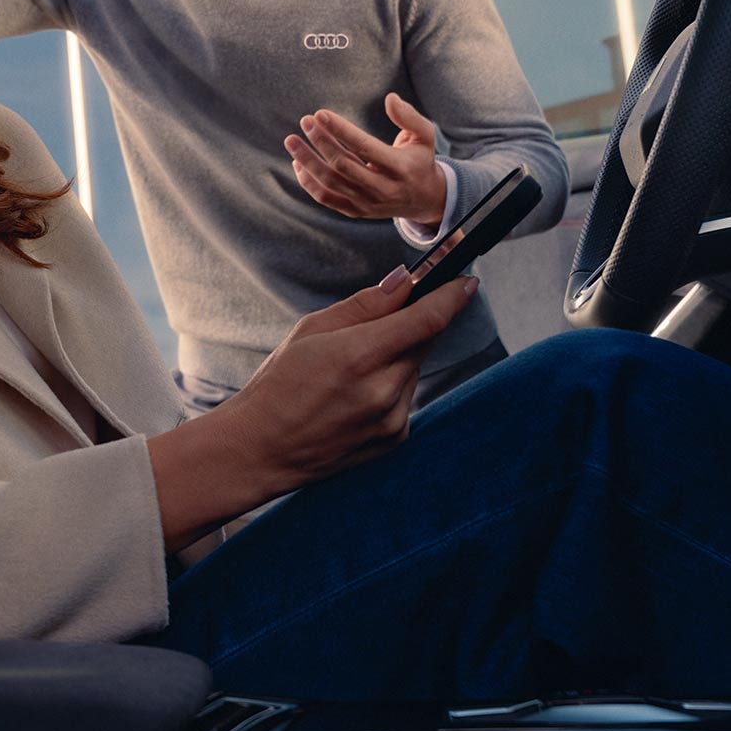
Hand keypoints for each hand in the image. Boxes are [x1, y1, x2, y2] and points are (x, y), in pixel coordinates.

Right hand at [145, 265, 479, 548]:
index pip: (427, 319)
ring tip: (349, 371)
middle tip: (373, 327)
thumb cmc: (278, 384)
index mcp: (360, 356)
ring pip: (413, 369)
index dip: (452, 296)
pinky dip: (389, 386)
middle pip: (422, 341)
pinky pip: (405, 396)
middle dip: (409, 325)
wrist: (262, 450)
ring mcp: (393, 419)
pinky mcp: (395, 438)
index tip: (468, 282)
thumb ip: (366, 305)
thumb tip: (405, 280)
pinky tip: (353, 395)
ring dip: (396, 358)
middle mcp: (384, 391)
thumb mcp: (312, 330)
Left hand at [285, 93, 446, 226]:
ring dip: (307, 161)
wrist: (425, 200)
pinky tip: (298, 163)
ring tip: (292, 141)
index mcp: (400, 167)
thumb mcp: (425, 135)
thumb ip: (409, 116)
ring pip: (330, 183)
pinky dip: (309, 182)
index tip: (320, 114)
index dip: (340, 129)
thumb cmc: (420, 159)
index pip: (364, 147)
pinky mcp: (357, 211)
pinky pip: (327, 198)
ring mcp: (368, 203)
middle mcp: (383, 188)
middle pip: (343, 165)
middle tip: (305, 121)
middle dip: (321, 142)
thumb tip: (390, 98)